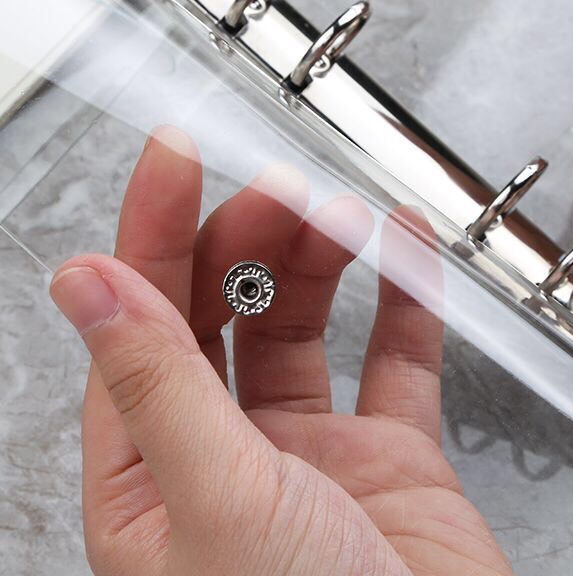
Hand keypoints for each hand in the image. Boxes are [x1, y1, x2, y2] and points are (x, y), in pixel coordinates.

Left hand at [49, 126, 511, 575]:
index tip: (174, 152)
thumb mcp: (213, 502)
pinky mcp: (392, 457)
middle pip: (221, 309)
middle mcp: (225, 454)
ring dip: (319, 258)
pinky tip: (406, 248)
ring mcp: (312, 453)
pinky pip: (397, 359)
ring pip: (304, 323)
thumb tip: (85, 283)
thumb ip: (155, 384)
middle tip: (281, 190)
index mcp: (151, 474)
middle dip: (247, 235)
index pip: (140, 319)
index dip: (153, 225)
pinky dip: (405, 298)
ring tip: (341, 215)